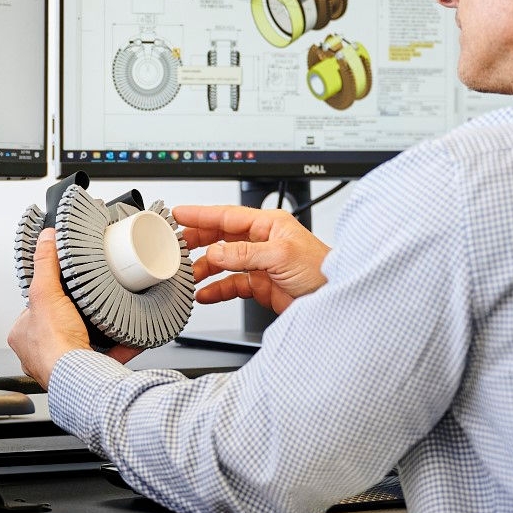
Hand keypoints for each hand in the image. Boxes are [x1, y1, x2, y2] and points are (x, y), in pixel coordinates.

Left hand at [7, 228, 143, 387]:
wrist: (79, 378)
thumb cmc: (55, 346)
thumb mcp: (45, 293)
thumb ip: (46, 264)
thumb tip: (45, 239)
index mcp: (23, 336)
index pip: (34, 308)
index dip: (49, 294)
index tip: (64, 286)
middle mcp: (39, 354)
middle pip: (58, 325)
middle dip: (74, 314)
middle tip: (89, 302)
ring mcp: (63, 365)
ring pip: (80, 342)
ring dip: (94, 332)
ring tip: (106, 316)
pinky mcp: (87, 372)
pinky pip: (105, 356)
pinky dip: (118, 346)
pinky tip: (128, 335)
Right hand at [170, 204, 330, 314]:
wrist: (335, 297)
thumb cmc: (320, 269)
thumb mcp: (280, 255)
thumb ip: (245, 253)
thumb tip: (216, 252)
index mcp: (268, 224)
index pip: (227, 216)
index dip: (201, 215)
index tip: (179, 214)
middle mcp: (262, 241)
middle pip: (221, 237)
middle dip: (198, 242)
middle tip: (177, 246)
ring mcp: (260, 264)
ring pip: (224, 262)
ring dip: (206, 269)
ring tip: (190, 275)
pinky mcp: (261, 285)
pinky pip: (232, 284)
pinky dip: (217, 290)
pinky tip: (206, 294)